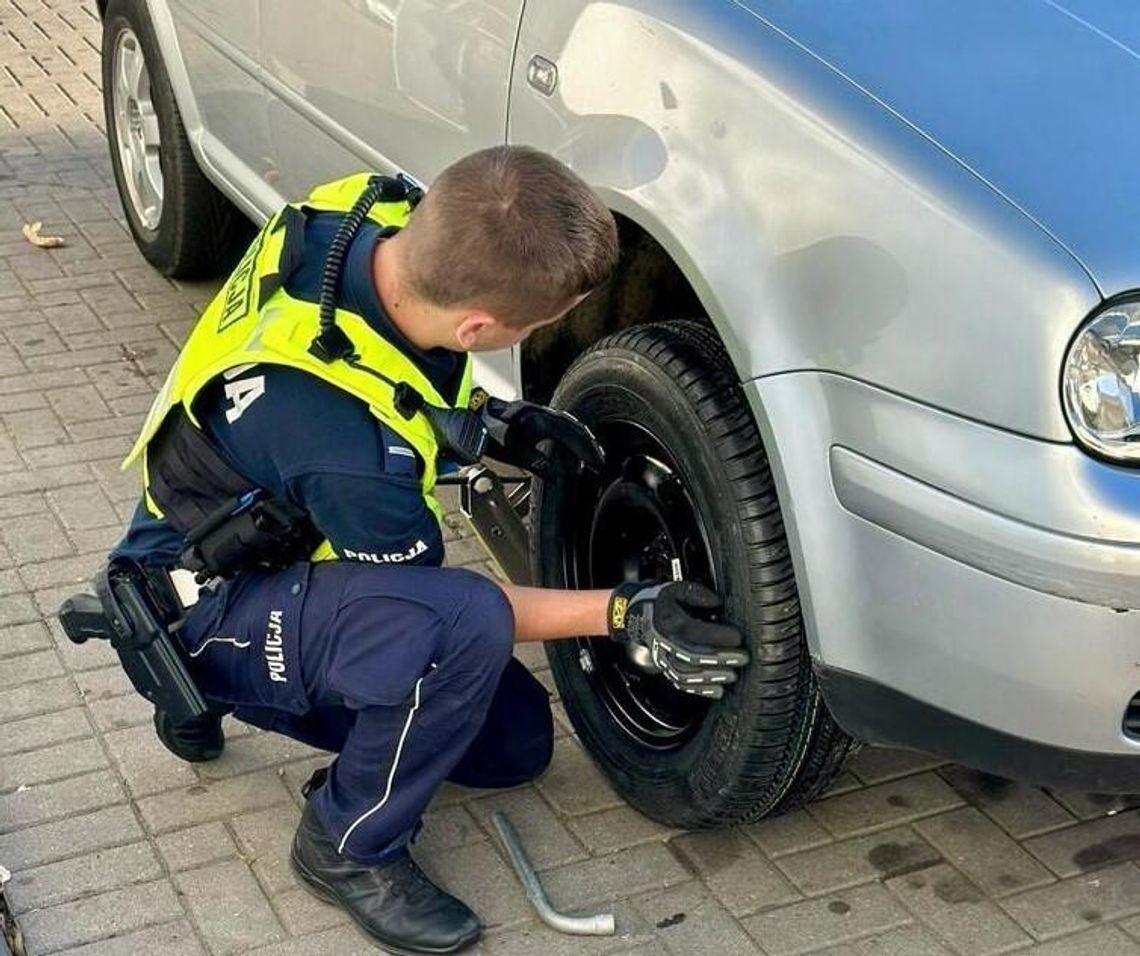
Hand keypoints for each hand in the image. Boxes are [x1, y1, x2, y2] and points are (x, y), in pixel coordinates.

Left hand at [478, 394, 603, 478]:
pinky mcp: (532, 411)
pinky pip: (558, 419)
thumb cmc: (486, 432)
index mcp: (535, 421)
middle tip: (598, 462)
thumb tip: (555, 472)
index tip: (595, 464)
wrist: (469, 412)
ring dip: (581, 437)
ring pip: (567, 421)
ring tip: (591, 453)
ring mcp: (536, 409)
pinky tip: (573, 441)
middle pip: (573, 427)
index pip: (569, 435)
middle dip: (588, 445)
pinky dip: (571, 431)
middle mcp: (539, 412)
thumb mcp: (509, 452)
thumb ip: (534, 461)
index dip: (584, 450)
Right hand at [607, 581, 748, 698]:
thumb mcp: (677, 589)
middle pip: (694, 655)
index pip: (696, 631)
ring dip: (713, 677)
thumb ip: (699, 594)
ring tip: (732, 676)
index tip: (737, 637)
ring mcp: (663, 658)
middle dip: (721, 659)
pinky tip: (717, 691)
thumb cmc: (660, 601)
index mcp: (669, 621)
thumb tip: (718, 604)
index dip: (719, 636)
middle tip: (742, 658)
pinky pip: (682, 684)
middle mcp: (664, 642)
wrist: (635, 615)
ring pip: (688, 674)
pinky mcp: (665, 668)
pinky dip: (701, 690)